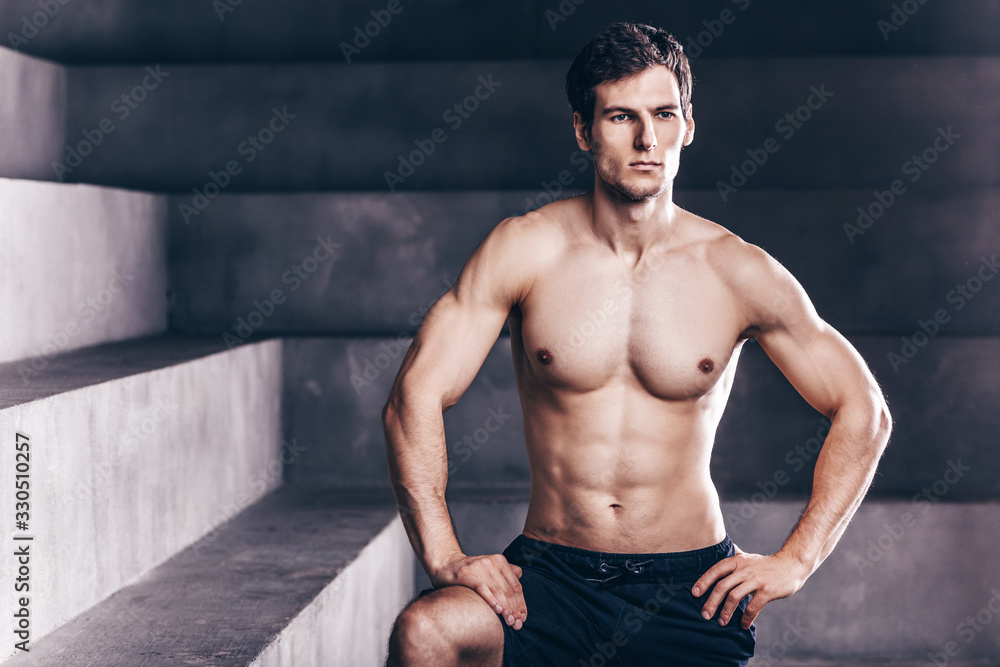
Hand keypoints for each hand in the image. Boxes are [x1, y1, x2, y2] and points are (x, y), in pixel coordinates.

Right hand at [431, 553, 525, 629]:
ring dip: (505, 607)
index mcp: (499, 561)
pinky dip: (490, 599)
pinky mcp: (465, 574)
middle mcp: (490, 562)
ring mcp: (478, 567)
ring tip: (509, 621)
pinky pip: (481, 587)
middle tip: (516, 623)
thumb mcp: (490, 567)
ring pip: (497, 590)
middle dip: (514, 608)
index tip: (522, 617)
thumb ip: (505, 570)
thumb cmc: (470, 570)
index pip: (515, 585)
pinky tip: (497, 610)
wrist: (446, 564)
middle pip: (507, 589)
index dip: (521, 602)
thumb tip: (520, 575)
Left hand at [691, 545, 809, 628]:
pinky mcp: (767, 591)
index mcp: (737, 561)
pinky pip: (752, 607)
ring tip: (721, 622)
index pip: (716, 570)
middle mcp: (745, 569)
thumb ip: (734, 557)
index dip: (703, 581)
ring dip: (726, 612)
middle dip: (711, 602)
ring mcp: (756, 580)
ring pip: (734, 597)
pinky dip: (746, 618)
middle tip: (705, 614)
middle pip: (722, 586)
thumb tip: (720, 551)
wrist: (791, 565)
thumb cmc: (766, 564)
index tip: (695, 594)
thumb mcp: (748, 557)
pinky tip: (743, 625)